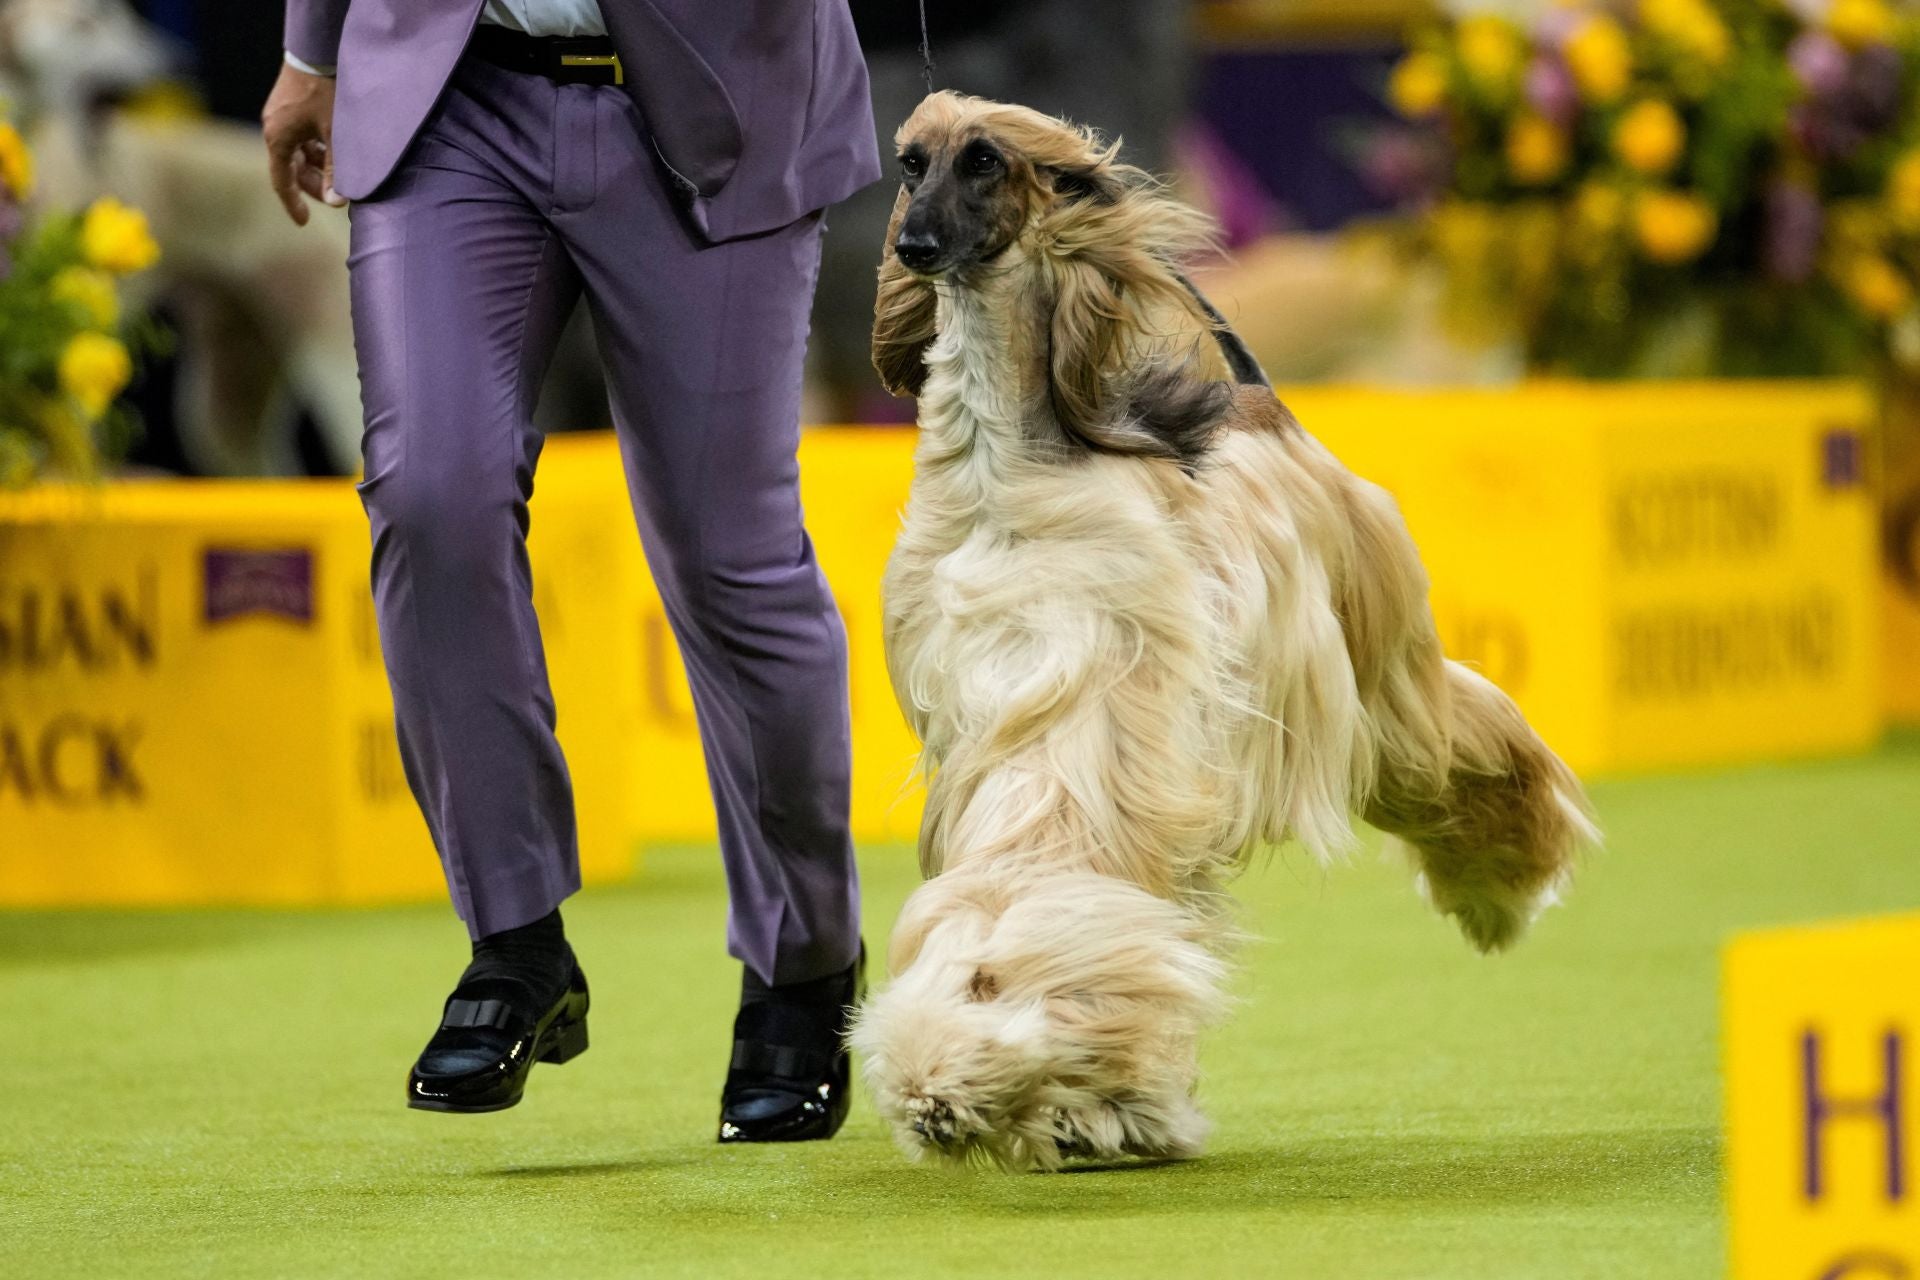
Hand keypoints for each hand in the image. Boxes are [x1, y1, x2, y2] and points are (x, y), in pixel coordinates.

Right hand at [262, 63, 344, 225]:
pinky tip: (335, 150)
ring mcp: (280, 118)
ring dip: (317, 166)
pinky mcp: (288, 108)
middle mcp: (274, 130)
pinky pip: (299, 137)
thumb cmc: (327, 94)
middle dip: (314, 184)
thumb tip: (338, 203)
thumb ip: (337, 170)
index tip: (303, 222)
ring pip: (297, 153)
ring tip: (341, 172)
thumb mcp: (336, 135)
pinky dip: (315, 149)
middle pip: (292, 169)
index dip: (293, 203)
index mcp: (278, 140)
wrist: (316, 52)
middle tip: (338, 196)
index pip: (282, 181)